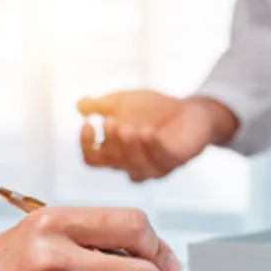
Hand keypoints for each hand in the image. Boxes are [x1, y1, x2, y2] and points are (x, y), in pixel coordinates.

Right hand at [77, 90, 237, 181]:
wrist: (191, 110)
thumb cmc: (154, 110)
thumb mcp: (124, 102)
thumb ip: (101, 105)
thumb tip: (80, 106)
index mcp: (116, 153)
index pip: (93, 159)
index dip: (86, 145)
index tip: (89, 123)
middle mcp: (133, 164)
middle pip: (113, 163)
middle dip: (110, 142)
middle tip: (112, 120)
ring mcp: (154, 166)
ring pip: (135, 167)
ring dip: (129, 147)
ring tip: (128, 126)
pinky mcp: (175, 161)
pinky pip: (160, 159)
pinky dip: (152, 146)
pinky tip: (147, 132)